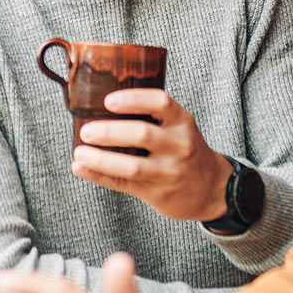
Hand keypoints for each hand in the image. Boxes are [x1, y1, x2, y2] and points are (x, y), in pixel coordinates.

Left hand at [73, 89, 231, 221]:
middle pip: (143, 135)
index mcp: (182, 122)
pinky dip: (99, 176)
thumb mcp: (179, 128)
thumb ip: (152, 117)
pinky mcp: (158, 193)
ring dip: (101, 160)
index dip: (133, 100)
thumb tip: (101, 105)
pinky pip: (124, 185)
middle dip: (110, 132)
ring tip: (79, 154)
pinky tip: (81, 169)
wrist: (212, 189)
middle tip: (86, 131)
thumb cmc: (186, 151)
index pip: (160, 103)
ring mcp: (169, 172)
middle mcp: (179, 146)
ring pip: (132, 166)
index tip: (108, 101)